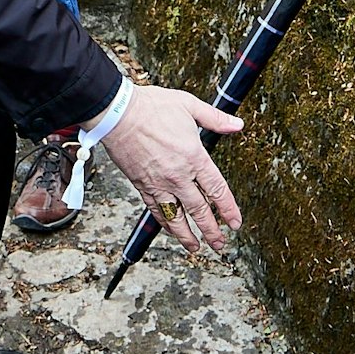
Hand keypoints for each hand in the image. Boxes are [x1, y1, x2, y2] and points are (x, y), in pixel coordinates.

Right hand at [92, 84, 243, 253]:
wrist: (117, 113)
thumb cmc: (151, 107)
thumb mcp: (190, 105)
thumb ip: (215, 119)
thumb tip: (237, 124)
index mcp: (194, 157)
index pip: (217, 190)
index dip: (229, 210)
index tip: (235, 223)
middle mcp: (178, 175)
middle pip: (199, 211)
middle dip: (212, 231)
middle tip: (220, 244)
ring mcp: (158, 183)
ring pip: (177, 217)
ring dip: (187, 236)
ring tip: (196, 248)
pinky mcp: (141, 185)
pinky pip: (156, 210)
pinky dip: (165, 223)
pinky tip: (170, 229)